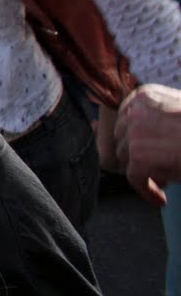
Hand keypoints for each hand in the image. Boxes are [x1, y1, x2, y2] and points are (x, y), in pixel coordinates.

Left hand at [116, 84, 180, 203]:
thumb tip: (120, 140)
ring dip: (144, 173)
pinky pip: (134, 177)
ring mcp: (135, 132)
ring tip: (166, 181)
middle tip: (159, 171)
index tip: (148, 155)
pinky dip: (146, 191)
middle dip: (138, 157)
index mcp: (145, 96)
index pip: (125, 121)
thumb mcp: (177, 114)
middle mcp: (135, 110)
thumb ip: (154, 121)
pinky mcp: (139, 155)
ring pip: (126, 160)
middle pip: (122, 140)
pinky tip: (161, 199)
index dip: (136, 141)